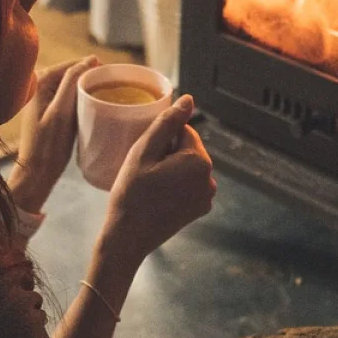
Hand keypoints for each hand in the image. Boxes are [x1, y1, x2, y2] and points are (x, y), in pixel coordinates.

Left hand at [7, 56, 100, 212]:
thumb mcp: (62, 111)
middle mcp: (38, 85)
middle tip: (112, 88)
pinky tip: (92, 107)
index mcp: (39, 81)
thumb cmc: (49, 145)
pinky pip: (68, 97)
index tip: (114, 77)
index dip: (93, 68)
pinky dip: (81, 100)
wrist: (37, 173)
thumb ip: (72, 82)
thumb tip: (90, 59)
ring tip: (105, 97)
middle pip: (71, 74)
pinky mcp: (48, 110)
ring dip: (87, 89)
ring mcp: (42, 98)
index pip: (72, 65)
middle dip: (90, 79)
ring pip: (71, 86)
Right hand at [100, 94, 216, 265]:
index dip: (161, 140)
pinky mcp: (199, 210)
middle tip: (144, 172)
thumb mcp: (143, 152)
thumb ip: (167, 123)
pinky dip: (175, 185)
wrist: (128, 238)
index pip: (183, 131)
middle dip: (168, 154)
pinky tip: (157, 196)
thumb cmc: (131, 194)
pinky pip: (188, 185)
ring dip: (171, 169)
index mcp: (199, 161)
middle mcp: (210, 179)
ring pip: (187, 167)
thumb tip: (188, 100)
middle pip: (188, 149)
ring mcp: (206, 197)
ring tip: (150, 185)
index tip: (145, 157)